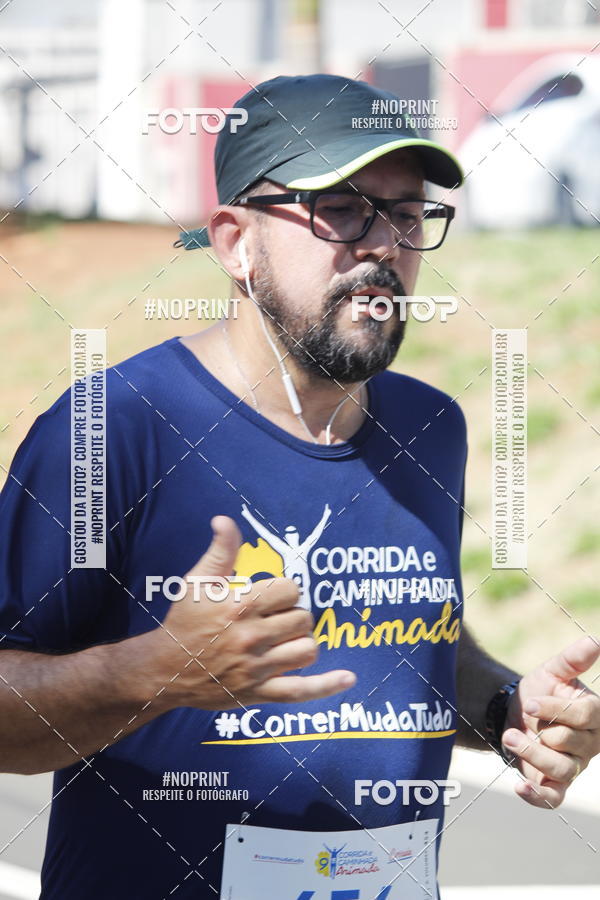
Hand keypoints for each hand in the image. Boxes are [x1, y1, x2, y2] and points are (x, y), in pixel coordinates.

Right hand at [149, 515, 355, 709]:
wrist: (164, 668)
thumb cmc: (184, 621)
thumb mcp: (197, 581)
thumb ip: (220, 550)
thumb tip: (225, 520)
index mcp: (241, 607)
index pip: (290, 590)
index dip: (285, 591)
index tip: (272, 596)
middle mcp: (252, 637)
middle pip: (302, 619)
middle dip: (293, 615)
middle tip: (275, 619)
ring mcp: (257, 668)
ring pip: (307, 649)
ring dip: (302, 641)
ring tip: (286, 639)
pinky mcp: (258, 693)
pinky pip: (301, 691)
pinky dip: (327, 686)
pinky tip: (348, 678)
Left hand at [502, 636, 599, 807]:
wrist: (515, 712)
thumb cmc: (541, 691)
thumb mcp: (553, 672)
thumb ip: (573, 660)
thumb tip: (595, 641)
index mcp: (594, 715)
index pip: (585, 716)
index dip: (558, 710)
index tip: (531, 703)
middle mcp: (589, 744)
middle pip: (571, 743)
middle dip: (543, 730)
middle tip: (522, 715)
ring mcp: (573, 766)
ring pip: (561, 770)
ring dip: (533, 755)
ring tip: (509, 737)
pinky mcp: (554, 785)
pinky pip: (553, 799)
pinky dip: (537, 796)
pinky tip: (519, 786)